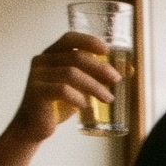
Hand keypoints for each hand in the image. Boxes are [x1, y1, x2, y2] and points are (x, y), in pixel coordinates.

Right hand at [8, 32, 123, 143]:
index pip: (70, 39)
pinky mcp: (36, 92)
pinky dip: (77, 97)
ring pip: (71, 73)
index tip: (108, 50)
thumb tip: (130, 70)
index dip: (89, 41)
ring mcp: (37, 76)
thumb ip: (98, 77)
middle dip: (100, 68)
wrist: (35, 126)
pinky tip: (85, 105)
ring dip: (94, 86)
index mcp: (52, 54)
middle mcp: (42, 61)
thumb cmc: (59, 104)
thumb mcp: (81, 88)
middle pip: (76, 57)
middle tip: (116, 80)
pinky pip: (61, 90)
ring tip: (108, 98)